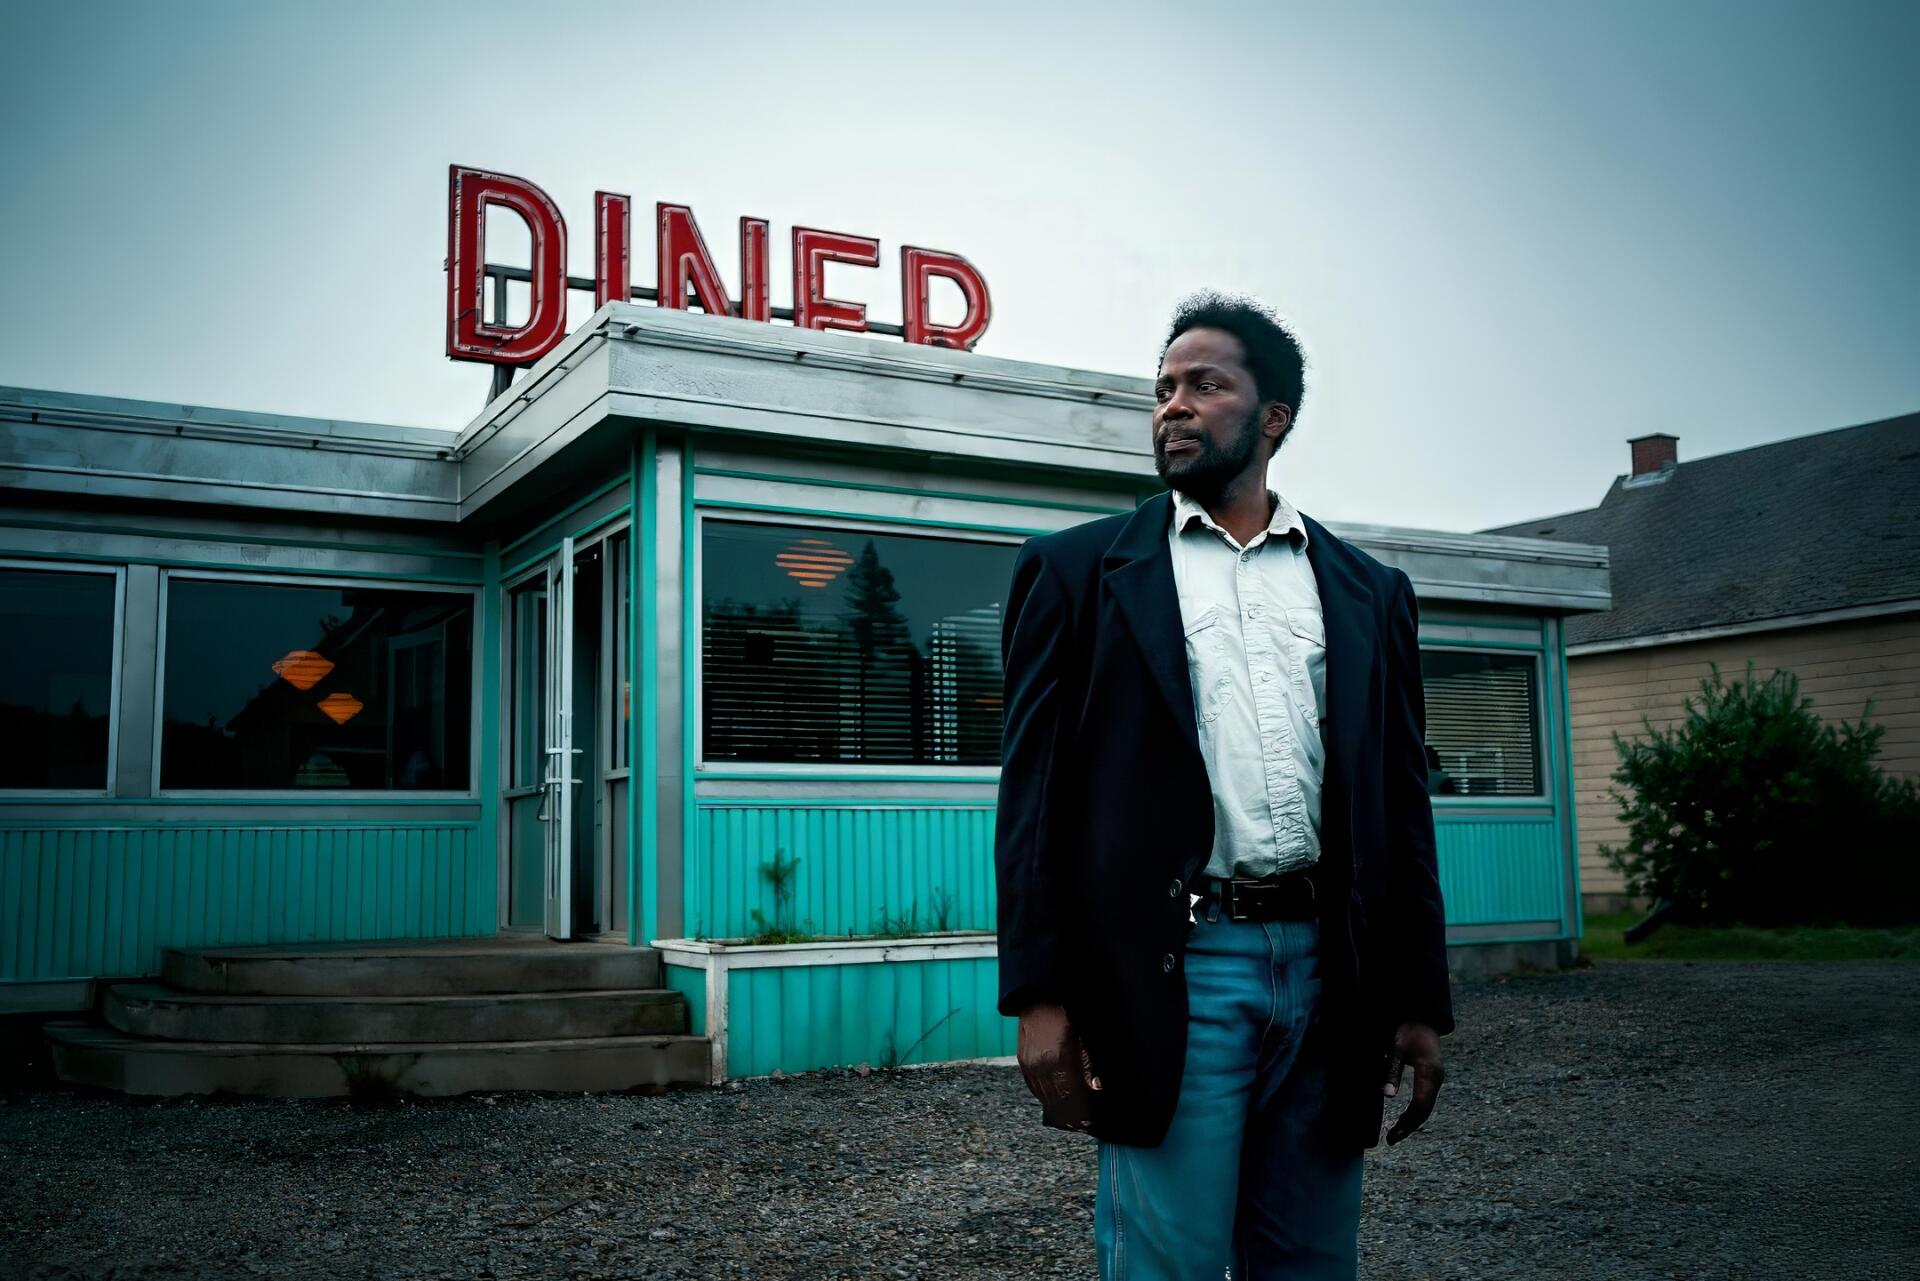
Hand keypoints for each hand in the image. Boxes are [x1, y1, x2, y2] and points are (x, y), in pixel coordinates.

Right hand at [1016, 1003, 1100, 1132]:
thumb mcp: (1085, 1035)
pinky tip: (1056, 1103)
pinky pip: (1034, 1087)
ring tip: (1072, 1119)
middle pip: (1058, 1101)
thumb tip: (1097, 1088)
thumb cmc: (1067, 1011)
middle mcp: (1041, 1064)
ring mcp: (1029, 1063)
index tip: (1092, 1122)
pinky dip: (1046, 1097)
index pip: (1073, 1096)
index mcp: (1059, 1058)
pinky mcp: (1022, 1060)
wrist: (1040, 994)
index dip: (1082, 1111)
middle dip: (1072, 1115)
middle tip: (1085, 1125)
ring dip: (1059, 1110)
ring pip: (1045, 1096)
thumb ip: (1089, 1064)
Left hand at [1382, 1021, 1444, 1145]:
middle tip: (1391, 1140)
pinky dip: (1415, 1112)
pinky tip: (1404, 1118)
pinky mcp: (1431, 1077)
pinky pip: (1425, 1100)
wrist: (1422, 1018)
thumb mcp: (1396, 1049)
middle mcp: (1436, 1079)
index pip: (1420, 1106)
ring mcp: (1435, 1079)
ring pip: (1426, 1107)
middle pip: (1424, 1110)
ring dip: (1411, 1121)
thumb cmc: (1408, 1031)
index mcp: (1429, 1074)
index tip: (1393, 1134)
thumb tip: (1388, 1096)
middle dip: (1409, 1127)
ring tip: (1395, 1134)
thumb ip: (1392, 1071)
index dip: (1407, 1123)